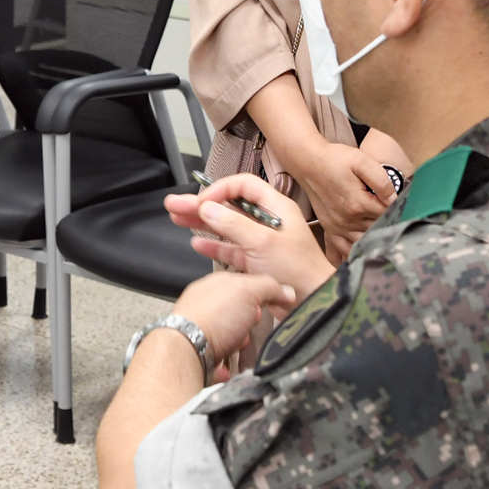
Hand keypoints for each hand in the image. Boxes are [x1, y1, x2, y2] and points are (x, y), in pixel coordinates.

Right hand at [166, 173, 335, 300]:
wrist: (312, 302)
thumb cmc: (298, 270)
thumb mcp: (263, 242)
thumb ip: (233, 224)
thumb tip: (207, 207)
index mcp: (276, 208)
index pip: (243, 186)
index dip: (220, 189)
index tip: (201, 200)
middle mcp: (268, 221)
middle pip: (229, 206)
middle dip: (201, 204)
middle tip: (176, 204)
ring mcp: (261, 241)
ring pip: (226, 226)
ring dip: (202, 222)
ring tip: (177, 218)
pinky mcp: (257, 261)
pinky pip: (230, 248)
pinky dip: (213, 245)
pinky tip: (197, 243)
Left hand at [166, 271, 296, 378]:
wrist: (187, 351)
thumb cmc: (212, 317)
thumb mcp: (247, 290)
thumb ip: (268, 287)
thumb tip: (286, 291)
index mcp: (212, 286)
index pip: (241, 285)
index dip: (259, 295)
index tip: (267, 305)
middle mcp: (203, 307)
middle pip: (237, 315)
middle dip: (247, 325)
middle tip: (247, 327)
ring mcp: (198, 332)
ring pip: (229, 339)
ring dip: (238, 345)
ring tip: (235, 347)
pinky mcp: (197, 356)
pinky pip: (217, 363)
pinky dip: (224, 367)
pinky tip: (226, 367)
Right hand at [289, 141, 397, 255]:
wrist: (309, 163)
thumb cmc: (335, 159)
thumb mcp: (362, 162)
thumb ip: (381, 181)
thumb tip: (396, 199)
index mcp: (358, 204)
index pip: (388, 214)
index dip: (398, 209)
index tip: (403, 204)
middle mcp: (348, 220)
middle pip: (377, 229)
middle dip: (387, 222)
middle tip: (395, 215)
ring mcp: (337, 226)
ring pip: (364, 240)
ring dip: (374, 235)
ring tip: (382, 227)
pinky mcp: (330, 227)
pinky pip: (345, 246)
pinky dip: (356, 247)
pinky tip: (364, 244)